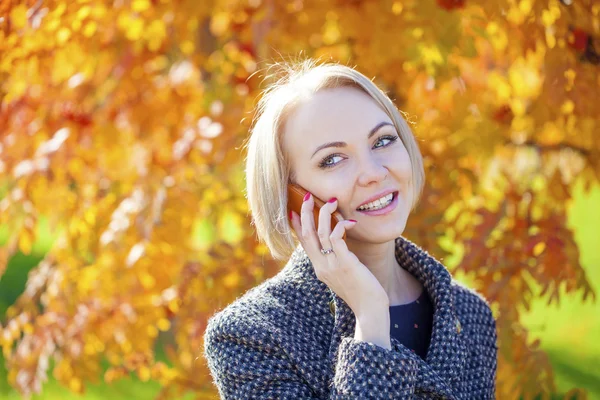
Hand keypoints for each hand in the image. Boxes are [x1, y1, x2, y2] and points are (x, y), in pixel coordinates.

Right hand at [289, 192, 389, 316]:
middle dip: (305, 212)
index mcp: (319, 268)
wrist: (370, 310)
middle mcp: (321, 266)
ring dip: (324, 213)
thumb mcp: (344, 275)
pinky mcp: (345, 263)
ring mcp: (331, 265)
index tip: (293, 210)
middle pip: (306, 234)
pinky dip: (340, 225)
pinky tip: (350, 221)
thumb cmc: (362, 293)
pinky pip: (336, 238)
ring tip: (331, 200)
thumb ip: (338, 261)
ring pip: (320, 232)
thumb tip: (339, 246)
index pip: (303, 243)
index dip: (297, 225)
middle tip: (307, 196)